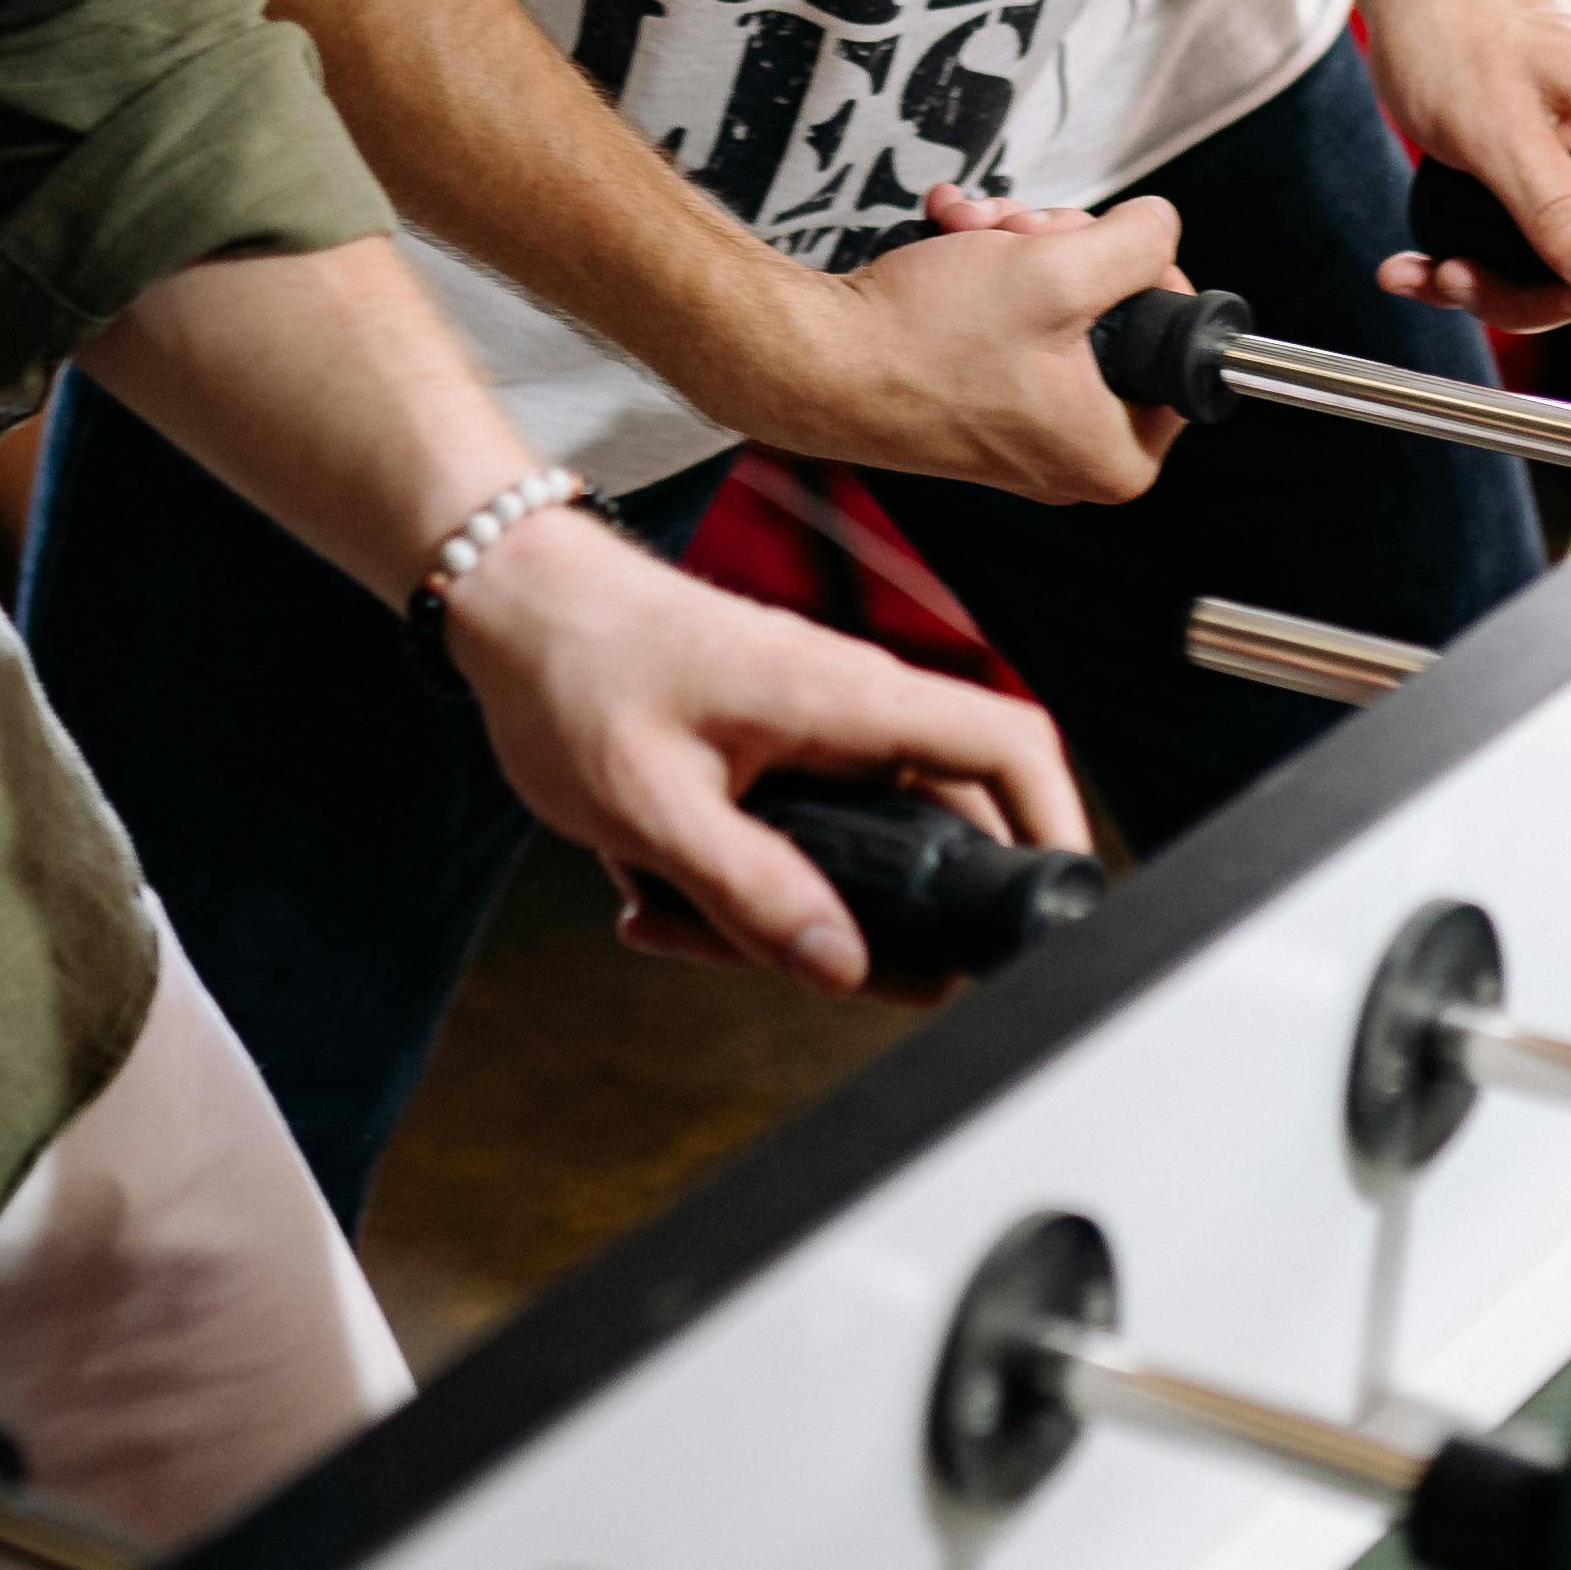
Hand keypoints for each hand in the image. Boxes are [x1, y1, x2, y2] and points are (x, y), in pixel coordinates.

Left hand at [440, 507, 1089, 992]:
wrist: (514, 604)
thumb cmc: (575, 672)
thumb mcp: (653, 806)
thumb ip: (753, 893)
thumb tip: (842, 964)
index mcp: (847, 697)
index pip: (1009, 743)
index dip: (1056, 824)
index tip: (1053, 903)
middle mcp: (853, 708)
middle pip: (938, 831)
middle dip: (881, 924)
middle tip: (789, 965)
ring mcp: (820, 729)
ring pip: (862, 850)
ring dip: (789, 913)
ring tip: (679, 921)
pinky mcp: (782, 750)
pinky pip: (804, 839)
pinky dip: (747, 886)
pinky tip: (662, 898)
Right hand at [695, 196, 1190, 505]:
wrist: (815, 358)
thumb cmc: (926, 341)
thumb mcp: (1058, 273)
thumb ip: (1137, 244)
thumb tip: (1160, 226)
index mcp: (1116, 454)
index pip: (1179, 344)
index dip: (1145, 272)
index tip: (1098, 245)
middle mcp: (1072, 452)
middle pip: (1114, 313)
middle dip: (1063, 247)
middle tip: (1021, 230)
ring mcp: (1021, 425)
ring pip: (1057, 301)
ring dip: (1016, 245)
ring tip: (971, 227)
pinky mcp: (977, 396)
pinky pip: (1009, 315)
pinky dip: (982, 265)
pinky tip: (948, 233)